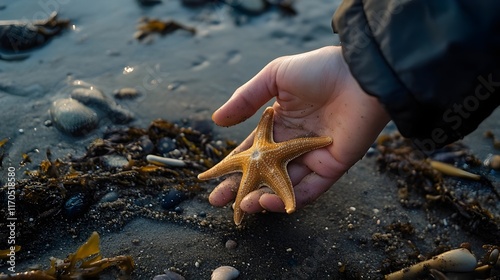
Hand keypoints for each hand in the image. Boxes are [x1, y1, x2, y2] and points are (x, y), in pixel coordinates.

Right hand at [209, 46, 389, 214]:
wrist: (359, 73)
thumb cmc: (318, 70)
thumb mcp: (275, 77)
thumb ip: (246, 99)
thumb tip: (216, 120)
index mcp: (280, 125)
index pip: (251, 151)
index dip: (232, 165)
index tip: (211, 178)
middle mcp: (294, 144)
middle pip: (264, 173)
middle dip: (241, 189)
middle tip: (219, 201)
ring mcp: (313, 157)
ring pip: (284, 186)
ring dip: (263, 198)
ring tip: (245, 205)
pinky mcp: (333, 167)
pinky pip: (310, 190)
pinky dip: (291, 199)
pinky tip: (269, 201)